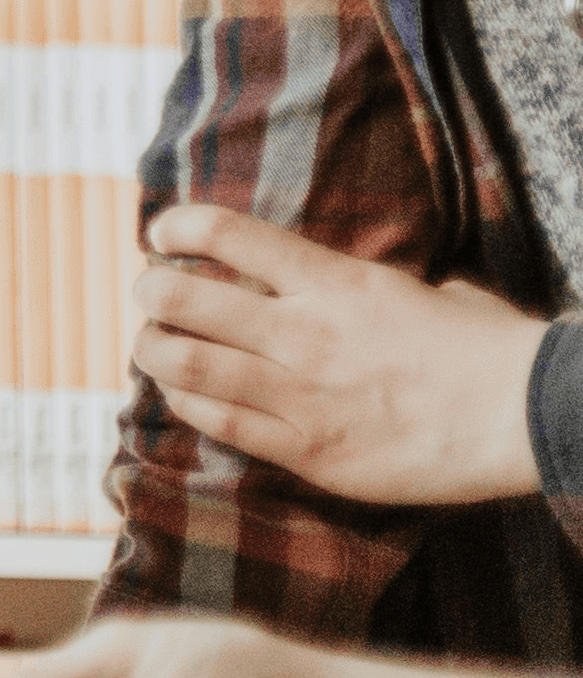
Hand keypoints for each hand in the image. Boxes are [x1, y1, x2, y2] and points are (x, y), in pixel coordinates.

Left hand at [132, 204, 547, 506]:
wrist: (528, 414)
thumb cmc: (484, 346)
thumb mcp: (418, 288)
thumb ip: (358, 284)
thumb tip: (331, 276)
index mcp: (332, 281)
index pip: (223, 233)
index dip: (175, 226)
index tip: (162, 232)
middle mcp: (303, 332)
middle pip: (180, 297)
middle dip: (150, 290)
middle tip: (152, 293)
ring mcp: (301, 394)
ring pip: (183, 362)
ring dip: (152, 348)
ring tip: (155, 343)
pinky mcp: (309, 451)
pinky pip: (219, 424)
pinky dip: (186, 404)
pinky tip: (186, 394)